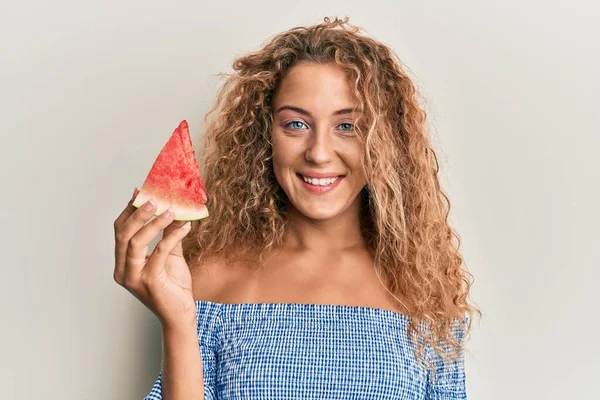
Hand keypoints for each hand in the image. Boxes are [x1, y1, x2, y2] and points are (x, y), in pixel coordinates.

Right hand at [113, 188, 195, 328]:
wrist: (181, 314)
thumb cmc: (174, 287)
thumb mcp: (171, 256)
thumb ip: (168, 235)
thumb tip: (173, 210)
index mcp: (124, 263)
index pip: (120, 231)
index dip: (129, 210)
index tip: (140, 192)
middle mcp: (123, 270)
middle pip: (123, 234)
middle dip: (137, 213)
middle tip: (154, 198)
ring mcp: (133, 278)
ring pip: (135, 243)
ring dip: (153, 223)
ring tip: (170, 209)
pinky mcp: (149, 282)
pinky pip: (158, 253)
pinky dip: (172, 237)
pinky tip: (185, 226)